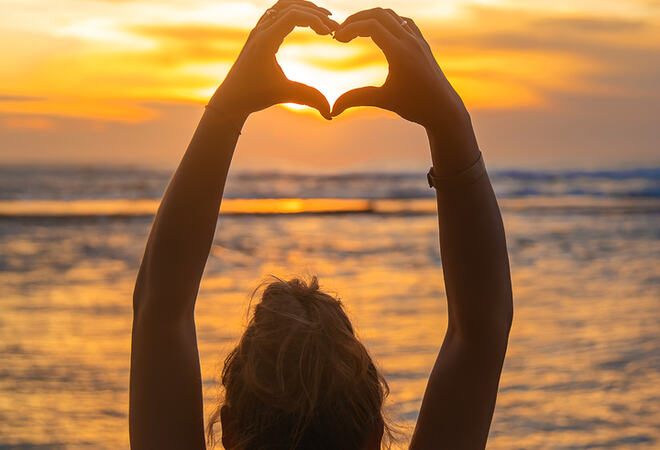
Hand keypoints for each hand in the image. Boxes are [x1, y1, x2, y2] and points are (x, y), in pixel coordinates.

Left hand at [209, 0, 337, 119]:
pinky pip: (276, 13)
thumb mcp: (284, 94)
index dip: (315, 20)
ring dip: (304, 9)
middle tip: (333, 27)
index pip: (293, 15)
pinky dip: (293, 13)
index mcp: (265, 40)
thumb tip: (331, 113)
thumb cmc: (253, 96)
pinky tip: (306, 24)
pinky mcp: (258, 35)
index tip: (330, 34)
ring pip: (282, 6)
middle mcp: (261, 30)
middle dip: (314, 13)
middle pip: (290, 6)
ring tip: (323, 21)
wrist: (230, 98)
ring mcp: (258, 30)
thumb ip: (309, 98)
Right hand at [332, 8, 470, 130]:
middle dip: (356, 19)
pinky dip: (387, 21)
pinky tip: (378, 32)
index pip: (371, 26)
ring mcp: (418, 40)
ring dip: (371, 18)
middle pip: (379, 14)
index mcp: (400, 52)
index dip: (350, 29)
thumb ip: (356, 99)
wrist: (444, 109)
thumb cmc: (415, 106)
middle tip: (341, 33)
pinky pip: (403, 22)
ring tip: (355, 31)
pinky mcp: (422, 44)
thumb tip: (332, 110)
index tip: (337, 40)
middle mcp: (410, 41)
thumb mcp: (383, 101)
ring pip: (392, 16)